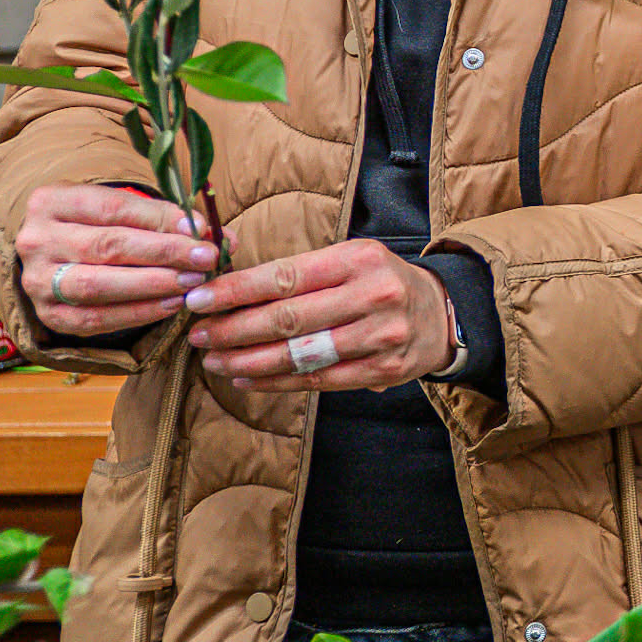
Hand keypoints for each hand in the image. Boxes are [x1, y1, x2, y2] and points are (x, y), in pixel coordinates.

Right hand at [16, 183, 220, 337]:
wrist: (56, 255)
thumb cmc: (99, 225)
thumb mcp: (122, 210)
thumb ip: (165, 218)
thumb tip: (219, 236)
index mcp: (51, 201)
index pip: (114, 208)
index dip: (160, 219)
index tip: (201, 229)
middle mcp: (36, 240)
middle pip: (107, 246)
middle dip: (163, 253)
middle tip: (206, 259)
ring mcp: (37, 280)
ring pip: (97, 285)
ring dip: (152, 286)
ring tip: (192, 283)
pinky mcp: (47, 315)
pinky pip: (95, 319)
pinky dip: (137, 313)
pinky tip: (171, 304)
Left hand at [183, 240, 455, 391]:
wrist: (443, 312)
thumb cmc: (381, 281)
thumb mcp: (351, 260)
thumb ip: (301, 274)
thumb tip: (232, 291)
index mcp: (359, 259)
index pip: (285, 276)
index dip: (236, 291)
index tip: (199, 300)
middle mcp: (373, 295)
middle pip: (288, 318)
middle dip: (234, 329)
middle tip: (198, 335)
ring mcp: (381, 336)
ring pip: (300, 354)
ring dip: (248, 360)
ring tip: (215, 359)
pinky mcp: (383, 370)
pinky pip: (318, 380)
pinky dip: (276, 382)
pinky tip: (247, 378)